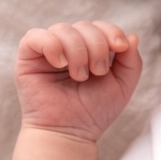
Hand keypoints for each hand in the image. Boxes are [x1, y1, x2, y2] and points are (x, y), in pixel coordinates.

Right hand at [15, 21, 142, 141]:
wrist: (71, 133)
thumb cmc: (94, 112)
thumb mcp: (122, 87)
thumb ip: (132, 62)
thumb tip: (132, 36)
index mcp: (89, 50)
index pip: (100, 26)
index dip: (112, 31)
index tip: (120, 48)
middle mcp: (68, 46)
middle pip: (84, 26)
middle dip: (97, 47)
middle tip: (98, 72)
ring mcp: (48, 50)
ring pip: (63, 29)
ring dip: (77, 51)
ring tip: (79, 76)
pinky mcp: (28, 57)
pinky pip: (36, 36)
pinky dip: (52, 46)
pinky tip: (60, 64)